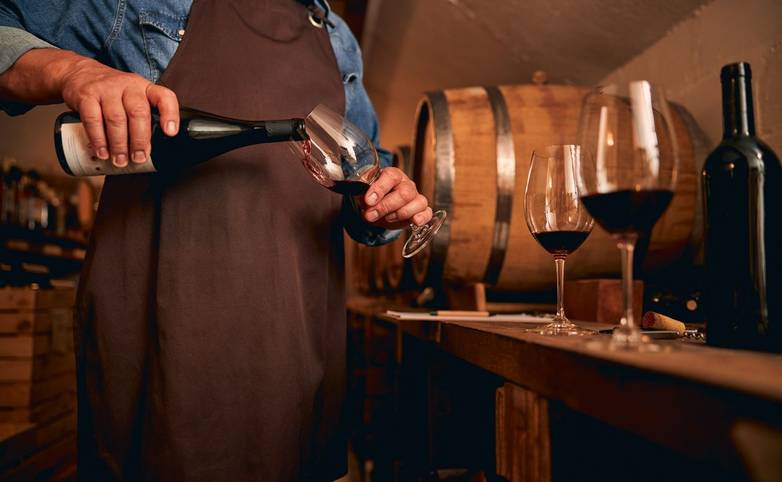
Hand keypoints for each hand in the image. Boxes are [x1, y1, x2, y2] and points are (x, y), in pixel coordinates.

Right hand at [58, 55, 178, 166]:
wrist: (80, 73)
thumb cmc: (113, 92)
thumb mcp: (134, 97)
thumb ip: (145, 117)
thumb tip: (150, 150)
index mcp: (145, 88)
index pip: (164, 97)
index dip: (170, 114)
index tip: (170, 132)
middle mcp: (128, 86)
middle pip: (138, 112)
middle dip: (140, 140)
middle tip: (139, 158)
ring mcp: (106, 89)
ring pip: (116, 118)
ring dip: (119, 144)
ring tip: (121, 160)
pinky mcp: (86, 95)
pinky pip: (93, 119)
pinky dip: (98, 139)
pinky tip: (103, 151)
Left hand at [361, 167, 432, 228]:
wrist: (377, 210)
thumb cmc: (372, 199)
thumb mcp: (362, 194)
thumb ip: (363, 194)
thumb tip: (367, 200)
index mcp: (392, 175)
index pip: (391, 176)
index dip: (380, 188)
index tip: (369, 201)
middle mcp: (406, 184)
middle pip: (405, 193)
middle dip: (386, 206)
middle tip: (371, 214)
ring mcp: (415, 197)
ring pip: (418, 202)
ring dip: (400, 214)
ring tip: (387, 218)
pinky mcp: (420, 210)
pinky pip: (427, 212)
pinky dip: (422, 217)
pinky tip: (414, 222)